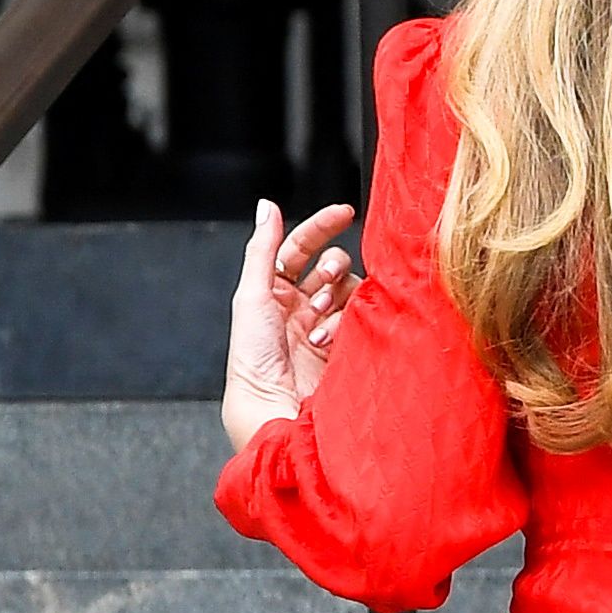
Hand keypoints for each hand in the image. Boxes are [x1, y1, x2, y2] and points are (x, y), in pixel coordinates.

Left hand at [222, 197, 354, 451]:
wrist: (272, 405)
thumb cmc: (253, 356)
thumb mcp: (252, 295)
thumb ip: (263, 248)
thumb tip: (268, 207)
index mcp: (275, 290)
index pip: (301, 247)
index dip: (321, 226)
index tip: (345, 212)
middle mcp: (302, 304)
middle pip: (331, 264)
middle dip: (333, 265)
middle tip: (328, 275)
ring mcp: (327, 324)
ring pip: (349, 289)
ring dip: (335, 297)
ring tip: (318, 319)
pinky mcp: (348, 343)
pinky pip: (359, 315)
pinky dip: (344, 321)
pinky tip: (327, 339)